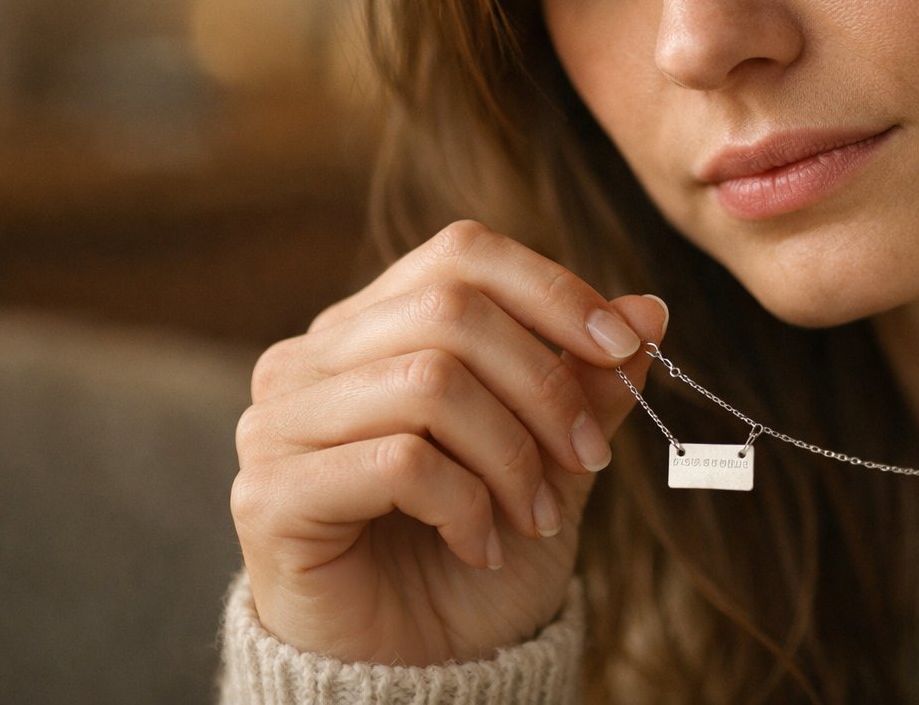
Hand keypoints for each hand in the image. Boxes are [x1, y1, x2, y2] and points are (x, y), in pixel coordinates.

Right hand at [230, 220, 666, 665]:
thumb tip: (649, 308)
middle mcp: (310, 359)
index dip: (552, 291)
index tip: (623, 347)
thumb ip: (586, 382)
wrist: (414, 669)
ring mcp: (278, 422)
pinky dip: (466, 505)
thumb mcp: (551, 458)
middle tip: (589, 458)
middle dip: (545, 386)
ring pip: (430, 381)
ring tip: (535, 517)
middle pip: (452, 311)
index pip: (461, 255)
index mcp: (370, 328)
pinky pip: (399, 462)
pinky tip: (478, 545)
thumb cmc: (473, 552)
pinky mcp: (270, 493)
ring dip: (511, 456)